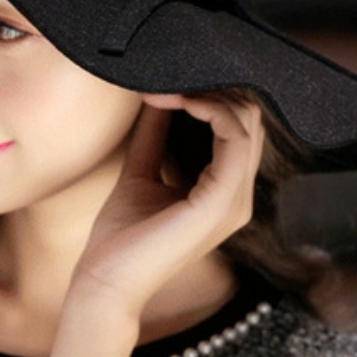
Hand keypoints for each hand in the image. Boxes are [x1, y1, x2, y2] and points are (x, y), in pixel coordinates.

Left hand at [70, 93, 264, 319]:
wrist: (105, 282)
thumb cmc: (120, 238)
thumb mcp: (140, 171)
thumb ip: (156, 135)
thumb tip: (160, 94)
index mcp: (223, 193)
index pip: (239, 128)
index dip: (211, 94)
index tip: (169, 79)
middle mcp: (237, 197)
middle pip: (250, 120)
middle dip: (214, 88)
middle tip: (172, 74)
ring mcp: (234, 202)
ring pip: (248, 123)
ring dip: (209, 93)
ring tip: (168, 85)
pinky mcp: (220, 204)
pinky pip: (234, 139)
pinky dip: (209, 110)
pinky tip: (178, 100)